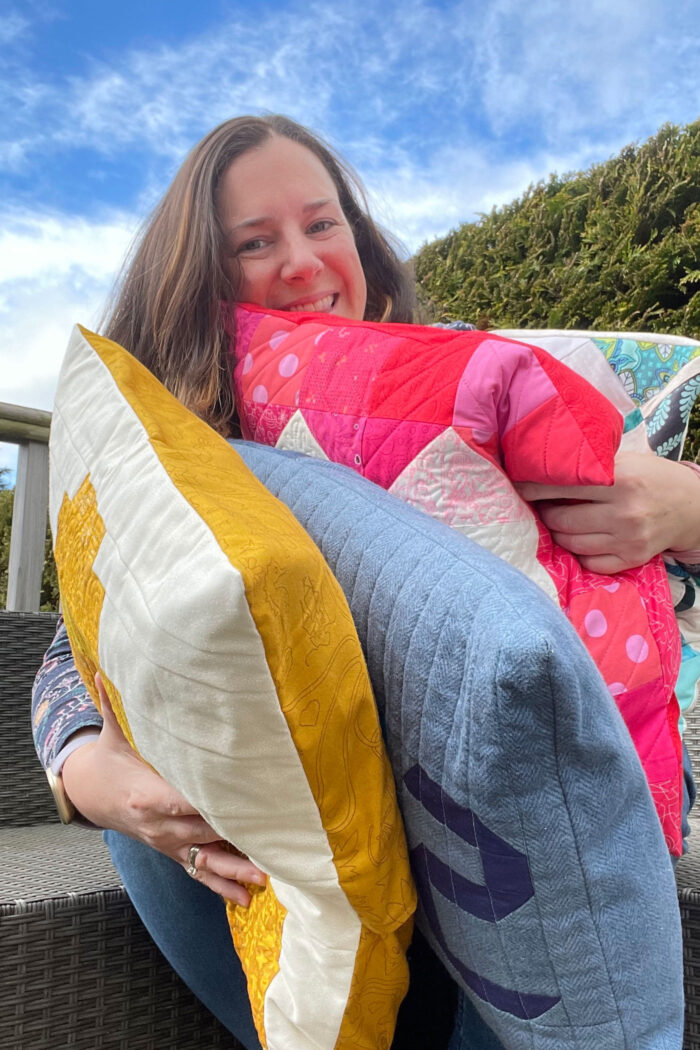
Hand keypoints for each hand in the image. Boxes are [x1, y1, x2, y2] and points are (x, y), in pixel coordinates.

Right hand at [62, 674, 264, 905]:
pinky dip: (221, 887)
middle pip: (202, 831)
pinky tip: (246, 899)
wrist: (92, 792)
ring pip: (204, 859)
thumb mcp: (113, 731)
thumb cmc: (110, 757)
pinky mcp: (174, 852)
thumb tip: (107, 667)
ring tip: (264, 878)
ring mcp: (167, 843)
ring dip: (234, 869)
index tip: (239, 802)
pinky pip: (199, 873)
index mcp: (146, 794)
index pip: (182, 800)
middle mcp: (159, 825)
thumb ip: (117, 702)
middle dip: (235, 835)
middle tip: (270, 838)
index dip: (209, 803)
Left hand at [515, 452, 699, 573]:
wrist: (692, 507)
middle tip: (538, 506)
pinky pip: (590, 563)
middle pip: (562, 520)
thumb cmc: (653, 478)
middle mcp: (624, 512)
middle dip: (544, 513)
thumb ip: (593, 466)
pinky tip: (577, 540)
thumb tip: (547, 465)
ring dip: (556, 533)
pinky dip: (577, 553)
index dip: (535, 487)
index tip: (519, 486)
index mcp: (621, 481)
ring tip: (555, 522)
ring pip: (571, 543)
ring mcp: (628, 539)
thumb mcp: (627, 461)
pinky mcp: (632, 559)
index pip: (563, 486)